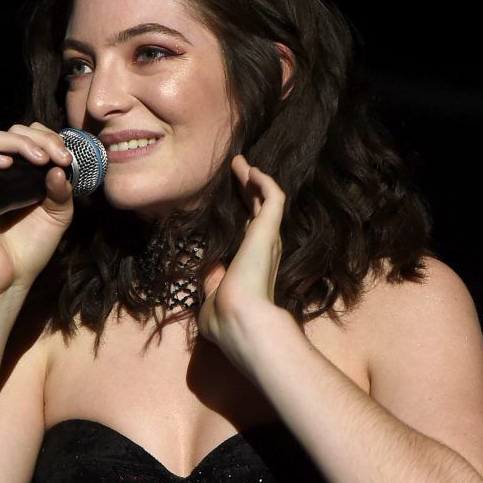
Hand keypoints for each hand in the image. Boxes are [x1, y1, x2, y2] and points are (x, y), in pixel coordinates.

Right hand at [0, 122, 74, 297]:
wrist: (9, 278)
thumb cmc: (30, 249)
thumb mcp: (57, 217)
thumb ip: (62, 192)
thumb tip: (60, 168)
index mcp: (26, 174)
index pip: (32, 138)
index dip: (50, 139)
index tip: (67, 157)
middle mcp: (4, 172)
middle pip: (13, 132)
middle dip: (40, 138)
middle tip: (57, 156)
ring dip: (18, 141)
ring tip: (37, 158)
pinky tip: (6, 164)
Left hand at [198, 154, 284, 371]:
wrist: (239, 320)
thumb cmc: (224, 319)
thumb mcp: (212, 297)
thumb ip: (212, 281)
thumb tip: (209, 270)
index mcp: (252, 265)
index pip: (248, 233)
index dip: (242, 215)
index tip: (232, 201)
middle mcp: (264, 250)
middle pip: (258, 211)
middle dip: (247, 190)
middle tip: (238, 169)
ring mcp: (268, 238)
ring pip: (266, 200)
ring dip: (254, 180)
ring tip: (241, 162)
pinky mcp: (269, 230)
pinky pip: (273, 196)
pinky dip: (264, 182)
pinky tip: (251, 169)